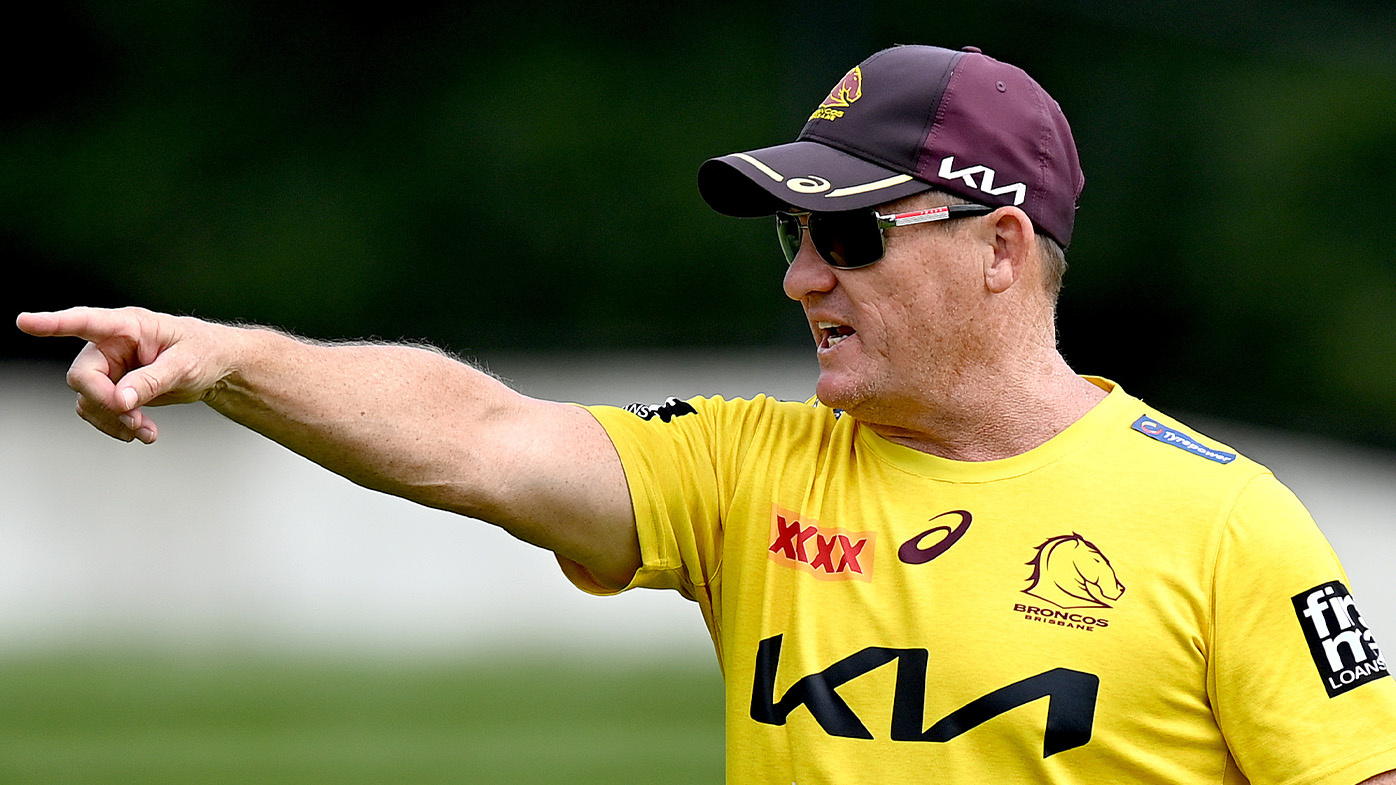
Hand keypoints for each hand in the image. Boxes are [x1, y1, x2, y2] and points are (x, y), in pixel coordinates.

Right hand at [16, 307, 235, 443]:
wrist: (215, 369)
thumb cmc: (204, 353)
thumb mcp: (185, 365)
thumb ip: (152, 380)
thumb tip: (121, 400)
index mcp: (128, 326)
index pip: (85, 322)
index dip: (53, 323)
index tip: (25, 322)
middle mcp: (111, 345)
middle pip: (83, 376)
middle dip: (104, 402)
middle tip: (133, 418)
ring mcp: (110, 369)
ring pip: (88, 400)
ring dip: (112, 420)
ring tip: (145, 430)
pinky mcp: (113, 389)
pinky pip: (99, 412)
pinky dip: (118, 426)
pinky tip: (145, 433)